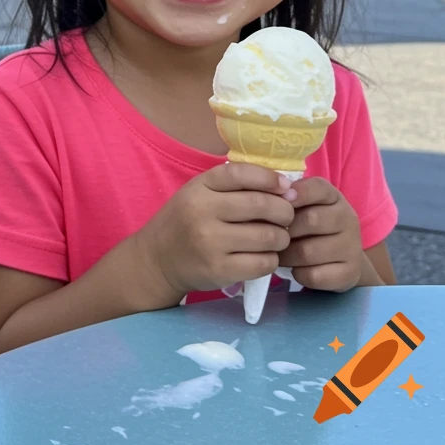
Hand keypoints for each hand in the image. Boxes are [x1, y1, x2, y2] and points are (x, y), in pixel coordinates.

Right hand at [140, 163, 296, 296]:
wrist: (157, 258)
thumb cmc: (186, 221)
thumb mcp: (200, 193)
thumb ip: (235, 187)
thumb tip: (287, 189)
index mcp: (199, 187)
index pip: (241, 174)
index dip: (270, 178)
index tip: (285, 187)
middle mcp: (202, 212)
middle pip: (262, 205)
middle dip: (285, 211)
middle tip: (285, 217)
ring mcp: (210, 243)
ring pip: (268, 236)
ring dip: (281, 237)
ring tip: (274, 238)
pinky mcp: (219, 270)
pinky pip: (264, 263)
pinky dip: (272, 259)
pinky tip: (262, 255)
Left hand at [278, 177, 368, 291]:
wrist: (341, 260)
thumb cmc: (310, 226)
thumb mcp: (302, 205)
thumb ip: (286, 197)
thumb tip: (269, 196)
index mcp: (333, 197)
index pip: (317, 188)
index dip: (295, 194)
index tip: (278, 202)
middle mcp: (348, 219)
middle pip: (310, 220)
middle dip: (284, 231)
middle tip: (270, 236)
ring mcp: (351, 248)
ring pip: (308, 252)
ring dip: (286, 255)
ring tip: (279, 254)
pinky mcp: (350, 273)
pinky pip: (314, 275)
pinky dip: (298, 273)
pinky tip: (296, 269)